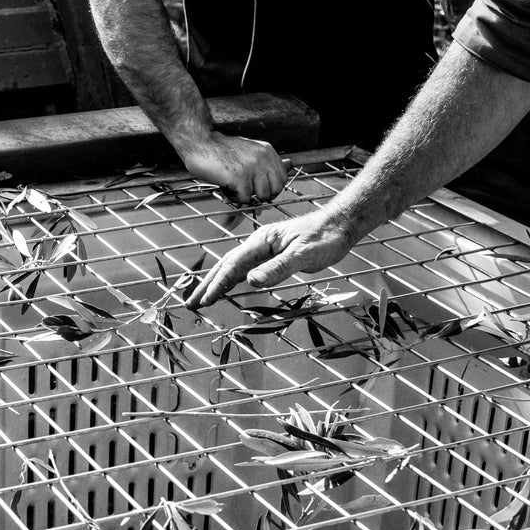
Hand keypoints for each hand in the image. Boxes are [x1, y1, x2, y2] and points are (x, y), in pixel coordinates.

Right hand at [179, 132, 288, 203]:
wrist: (200, 143)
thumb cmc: (221, 150)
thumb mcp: (250, 151)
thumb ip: (269, 160)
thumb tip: (290, 164)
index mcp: (267, 151)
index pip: (283, 178)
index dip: (272, 188)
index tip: (259, 190)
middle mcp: (262, 158)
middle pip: (275, 189)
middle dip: (262, 196)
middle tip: (247, 192)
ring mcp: (252, 167)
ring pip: (261, 196)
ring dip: (247, 197)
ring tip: (235, 188)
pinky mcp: (239, 177)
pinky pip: (245, 198)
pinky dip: (235, 198)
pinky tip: (227, 188)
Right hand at [184, 209, 356, 308]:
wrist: (340, 225)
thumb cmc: (324, 237)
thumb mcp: (302, 255)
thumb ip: (277, 268)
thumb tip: (250, 282)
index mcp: (261, 241)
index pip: (233, 265)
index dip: (218, 284)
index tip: (205, 300)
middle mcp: (258, 245)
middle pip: (226, 266)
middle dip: (207, 285)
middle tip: (190, 303)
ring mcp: (264, 251)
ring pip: (233, 269)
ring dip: (216, 284)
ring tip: (200, 299)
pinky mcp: (272, 257)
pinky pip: (246, 271)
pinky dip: (232, 281)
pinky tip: (226, 289)